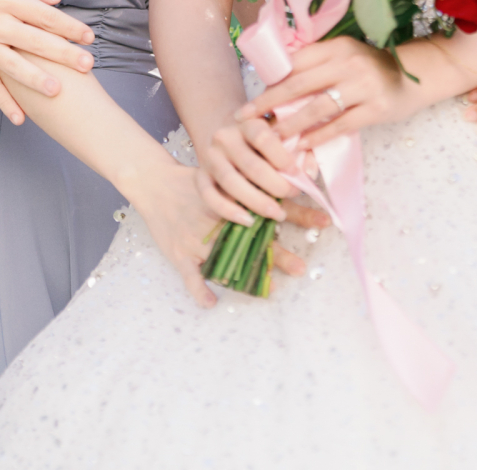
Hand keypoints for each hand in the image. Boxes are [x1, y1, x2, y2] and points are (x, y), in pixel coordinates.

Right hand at [0, 0, 96, 123]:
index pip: (44, 15)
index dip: (69, 26)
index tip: (89, 37)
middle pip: (35, 42)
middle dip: (63, 54)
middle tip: (88, 65)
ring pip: (13, 67)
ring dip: (36, 80)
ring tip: (58, 92)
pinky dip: (4, 102)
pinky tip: (20, 119)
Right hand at [126, 159, 316, 308]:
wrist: (153, 182)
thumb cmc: (192, 180)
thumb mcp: (223, 174)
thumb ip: (253, 181)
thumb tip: (292, 182)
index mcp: (232, 198)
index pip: (270, 206)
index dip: (298, 214)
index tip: (324, 221)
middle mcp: (216, 220)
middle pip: (252, 238)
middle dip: (278, 252)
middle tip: (301, 267)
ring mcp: (196, 238)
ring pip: (225, 258)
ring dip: (247, 273)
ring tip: (270, 289)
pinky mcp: (179, 253)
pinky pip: (190, 275)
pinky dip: (199, 289)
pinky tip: (212, 302)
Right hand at [198, 114, 302, 221]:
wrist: (227, 139)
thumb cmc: (264, 144)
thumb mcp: (282, 138)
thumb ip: (300, 152)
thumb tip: (310, 173)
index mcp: (248, 123)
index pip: (263, 136)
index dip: (281, 156)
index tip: (297, 172)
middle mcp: (225, 137)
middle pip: (250, 164)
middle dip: (275, 184)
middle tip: (293, 195)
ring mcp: (210, 157)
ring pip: (230, 182)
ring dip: (256, 201)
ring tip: (278, 214)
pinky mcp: (199, 176)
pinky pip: (209, 195)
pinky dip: (228, 210)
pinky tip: (248, 220)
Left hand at [235, 35, 419, 147]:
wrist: (416, 77)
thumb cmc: (372, 68)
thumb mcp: (346, 56)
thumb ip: (318, 63)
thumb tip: (276, 79)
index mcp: (337, 47)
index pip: (295, 62)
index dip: (270, 80)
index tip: (252, 95)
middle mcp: (348, 63)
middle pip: (299, 84)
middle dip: (268, 102)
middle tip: (245, 117)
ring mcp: (363, 86)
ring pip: (316, 107)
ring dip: (290, 124)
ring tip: (271, 138)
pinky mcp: (375, 109)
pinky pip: (339, 125)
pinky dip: (318, 137)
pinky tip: (302, 146)